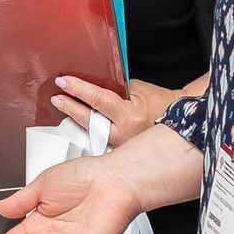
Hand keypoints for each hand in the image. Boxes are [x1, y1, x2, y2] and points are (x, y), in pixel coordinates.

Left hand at [47, 73, 202, 147]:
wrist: (178, 121)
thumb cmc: (158, 102)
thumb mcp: (136, 89)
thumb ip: (114, 87)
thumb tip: (90, 82)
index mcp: (130, 116)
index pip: (98, 99)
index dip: (78, 89)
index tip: (63, 81)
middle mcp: (124, 134)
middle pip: (89, 120)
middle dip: (70, 107)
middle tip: (56, 97)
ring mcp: (120, 146)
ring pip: (90, 132)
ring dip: (74, 120)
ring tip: (61, 107)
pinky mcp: (119, 152)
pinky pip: (98, 140)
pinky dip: (86, 130)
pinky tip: (74, 123)